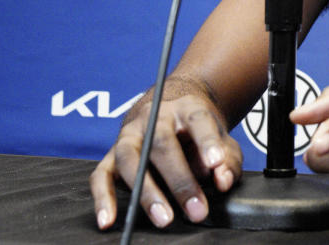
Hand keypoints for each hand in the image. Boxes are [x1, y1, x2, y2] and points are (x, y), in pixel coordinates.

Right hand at [89, 91, 242, 229]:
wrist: (172, 112)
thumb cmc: (198, 132)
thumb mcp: (222, 139)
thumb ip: (227, 160)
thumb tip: (223, 181)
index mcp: (186, 108)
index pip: (198, 121)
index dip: (207, 142)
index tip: (216, 163)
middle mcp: (154, 118)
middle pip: (162, 144)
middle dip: (180, 181)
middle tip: (196, 209)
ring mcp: (129, 135)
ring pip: (130, 160)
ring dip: (147, 193)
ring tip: (164, 218)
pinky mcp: (111, 155)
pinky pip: (100, 176)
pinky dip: (102, 199)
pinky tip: (108, 220)